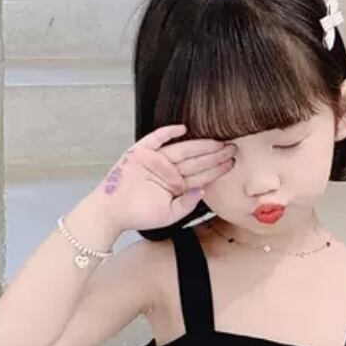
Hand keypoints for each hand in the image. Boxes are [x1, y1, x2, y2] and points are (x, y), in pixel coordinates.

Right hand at [94, 124, 235, 231]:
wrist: (112, 213)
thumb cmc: (138, 215)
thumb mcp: (169, 215)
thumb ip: (187, 204)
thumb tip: (202, 190)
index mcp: (177, 184)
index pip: (200, 174)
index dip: (216, 168)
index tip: (232, 163)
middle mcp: (169, 169)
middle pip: (196, 160)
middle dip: (214, 155)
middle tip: (233, 148)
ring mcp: (155, 159)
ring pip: (182, 150)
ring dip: (200, 145)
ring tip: (218, 142)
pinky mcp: (140, 152)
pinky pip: (156, 139)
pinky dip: (167, 133)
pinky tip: (183, 129)